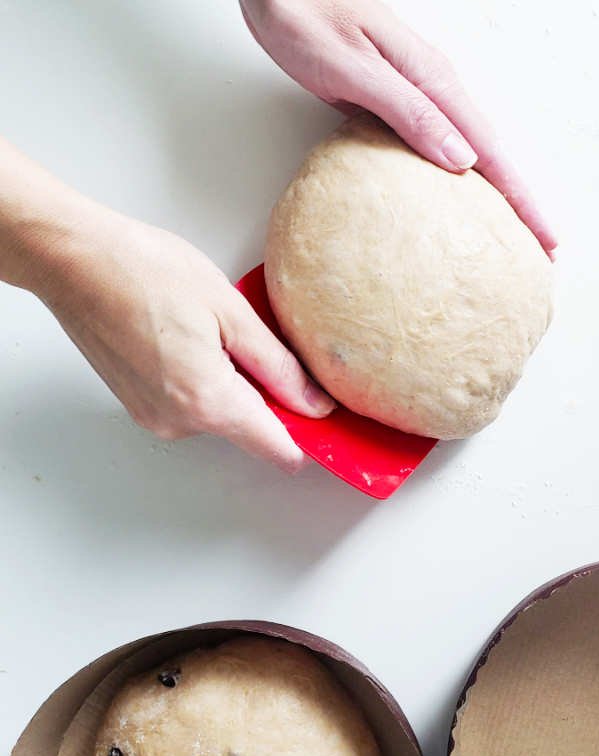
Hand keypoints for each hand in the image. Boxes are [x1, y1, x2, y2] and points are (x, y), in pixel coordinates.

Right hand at [26, 208, 334, 472]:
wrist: (73, 260)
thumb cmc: (144, 272)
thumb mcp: (231, 312)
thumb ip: (279, 367)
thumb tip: (315, 405)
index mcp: (208, 401)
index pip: (276, 449)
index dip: (307, 437)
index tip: (323, 415)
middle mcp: (179, 422)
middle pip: (250, 430)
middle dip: (269, 398)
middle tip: (258, 343)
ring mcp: (155, 416)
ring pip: (220, 415)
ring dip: (234, 385)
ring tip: (214, 331)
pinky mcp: (140, 405)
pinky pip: (191, 405)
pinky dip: (205, 381)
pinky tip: (193, 339)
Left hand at [240, 0, 557, 255]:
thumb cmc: (304, 19)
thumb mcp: (355, 69)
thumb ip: (409, 113)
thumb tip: (462, 161)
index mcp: (433, 82)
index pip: (493, 152)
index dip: (523, 199)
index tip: (547, 238)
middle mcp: (435, 88)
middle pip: (493, 155)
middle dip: (522, 203)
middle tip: (544, 247)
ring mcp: (419, 95)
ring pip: (472, 153)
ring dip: (497, 193)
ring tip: (515, 232)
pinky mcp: (399, 102)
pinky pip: (441, 147)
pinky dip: (460, 179)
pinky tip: (461, 198)